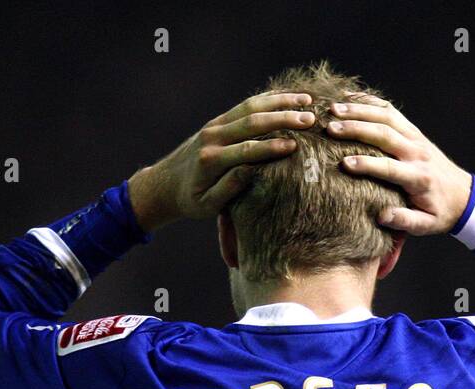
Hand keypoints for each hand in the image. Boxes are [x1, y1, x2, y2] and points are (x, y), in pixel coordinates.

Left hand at [128, 93, 316, 231]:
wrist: (165, 183)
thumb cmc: (190, 201)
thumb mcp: (206, 205)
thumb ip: (227, 189)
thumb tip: (249, 172)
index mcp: (210, 161)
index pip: (245, 150)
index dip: (270, 147)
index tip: (294, 146)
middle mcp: (212, 138)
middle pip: (251, 122)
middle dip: (282, 119)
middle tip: (310, 119)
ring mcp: (214, 126)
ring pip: (250, 108)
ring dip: (279, 102)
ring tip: (307, 101)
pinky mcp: (218, 121)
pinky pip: (245, 106)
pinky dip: (268, 99)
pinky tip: (289, 97)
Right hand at [328, 95, 472, 235]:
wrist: (464, 196)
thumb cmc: (440, 213)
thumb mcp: (426, 225)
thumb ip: (405, 221)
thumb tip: (382, 217)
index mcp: (418, 177)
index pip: (390, 168)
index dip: (367, 165)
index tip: (344, 164)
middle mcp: (417, 153)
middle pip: (385, 134)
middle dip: (356, 129)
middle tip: (330, 128)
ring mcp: (416, 138)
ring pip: (386, 117)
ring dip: (359, 111)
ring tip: (333, 110)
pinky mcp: (414, 132)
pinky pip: (391, 111)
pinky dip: (370, 102)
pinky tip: (349, 99)